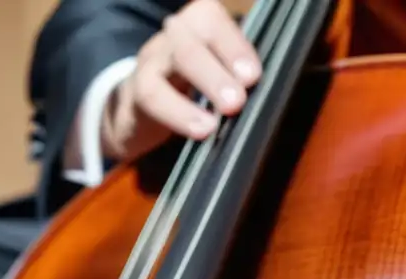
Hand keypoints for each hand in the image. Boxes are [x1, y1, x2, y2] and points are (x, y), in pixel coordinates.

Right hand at [101, 0, 261, 162]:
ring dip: (200, 89)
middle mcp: (176, 32)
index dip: (234, 47)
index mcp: (200, 22)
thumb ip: (238, 74)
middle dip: (218, 71)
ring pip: (176, 63)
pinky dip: (178, 114)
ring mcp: (154, 57)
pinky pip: (154, 96)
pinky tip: (199, 130)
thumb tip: (267, 94)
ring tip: (215, 122)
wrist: (139, 104)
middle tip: (237, 101)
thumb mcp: (216, 69)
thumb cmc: (190, 83)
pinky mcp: (138, 88)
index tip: (252, 77)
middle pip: (194, 42)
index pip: (214, 21)